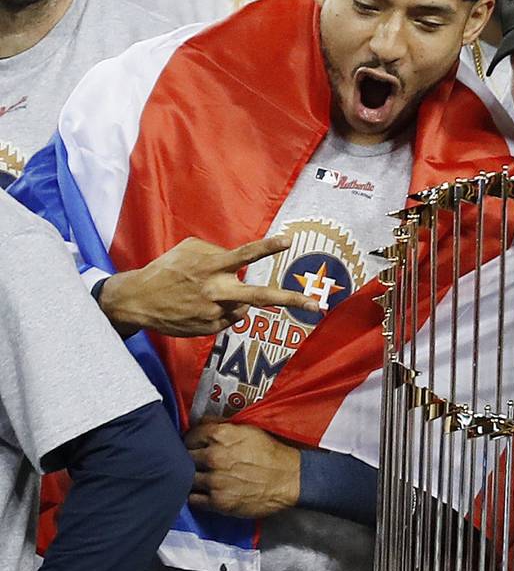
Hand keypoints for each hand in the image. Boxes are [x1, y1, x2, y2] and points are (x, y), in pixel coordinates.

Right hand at [99, 236, 320, 337]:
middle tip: (316, 306)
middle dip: (290, 300)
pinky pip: (230, 318)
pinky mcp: (211, 329)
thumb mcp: (188, 250)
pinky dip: (223, 311)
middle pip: (260, 296)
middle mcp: (217, 291)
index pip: (244, 254)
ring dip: (235, 300)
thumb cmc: (167, 269)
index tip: (289, 241)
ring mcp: (215, 313)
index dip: (267, 248)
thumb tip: (240, 263)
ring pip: (244, 307)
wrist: (139, 300)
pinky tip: (200, 307)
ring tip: (204, 295)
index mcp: (211, 266)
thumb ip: (217, 251)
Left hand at [187, 422, 301, 517]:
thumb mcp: (248, 430)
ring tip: (203, 478)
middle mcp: (214, 457)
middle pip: (185, 458)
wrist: (290, 479)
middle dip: (190, 459)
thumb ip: (220, 425)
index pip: (189, 437)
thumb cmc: (271, 453)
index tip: (195, 447)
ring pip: (187, 478)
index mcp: (220, 435)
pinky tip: (206, 492)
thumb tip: (199, 423)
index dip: (192, 442)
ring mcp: (215, 481)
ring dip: (193, 478)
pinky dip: (197, 496)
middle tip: (199, 463)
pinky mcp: (219, 502)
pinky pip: (193, 499)